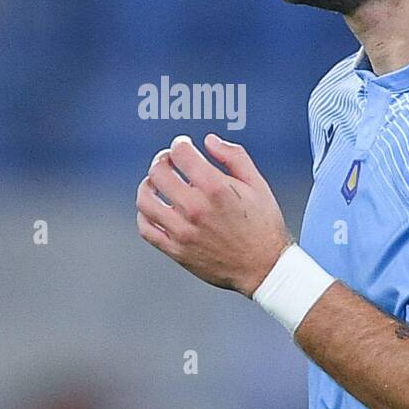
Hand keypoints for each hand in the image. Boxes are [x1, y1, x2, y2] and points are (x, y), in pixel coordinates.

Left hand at [136, 133, 291, 295]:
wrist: (264, 268)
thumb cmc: (263, 227)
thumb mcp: (257, 184)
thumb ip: (233, 156)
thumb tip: (210, 141)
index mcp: (215, 189)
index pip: (181, 154)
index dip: (180, 144)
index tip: (183, 145)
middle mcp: (195, 209)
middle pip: (159, 173)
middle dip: (162, 160)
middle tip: (168, 160)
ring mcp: (182, 231)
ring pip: (146, 199)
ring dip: (147, 185)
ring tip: (155, 182)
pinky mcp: (176, 250)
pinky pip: (147, 229)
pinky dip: (144, 214)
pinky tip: (153, 207)